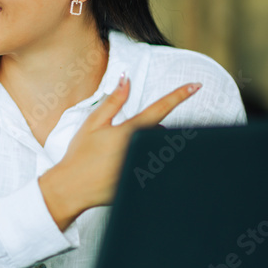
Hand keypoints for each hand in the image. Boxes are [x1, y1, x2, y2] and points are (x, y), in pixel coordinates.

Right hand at [39, 76, 200, 228]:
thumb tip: (126, 79)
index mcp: (129, 130)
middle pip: (160, 131)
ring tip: (118, 156)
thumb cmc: (79, 155)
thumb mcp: (93, 123)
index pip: (160, 108)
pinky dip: (143, 163)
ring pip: (158, 149)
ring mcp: (145, 167)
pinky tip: (120, 170)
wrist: (71, 188)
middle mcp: (141, 148)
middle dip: (148, 129)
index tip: (196, 86)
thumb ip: (113, 100)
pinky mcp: (144, 183)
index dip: (179, 95)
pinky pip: (154, 168)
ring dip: (146, 146)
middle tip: (120, 139)